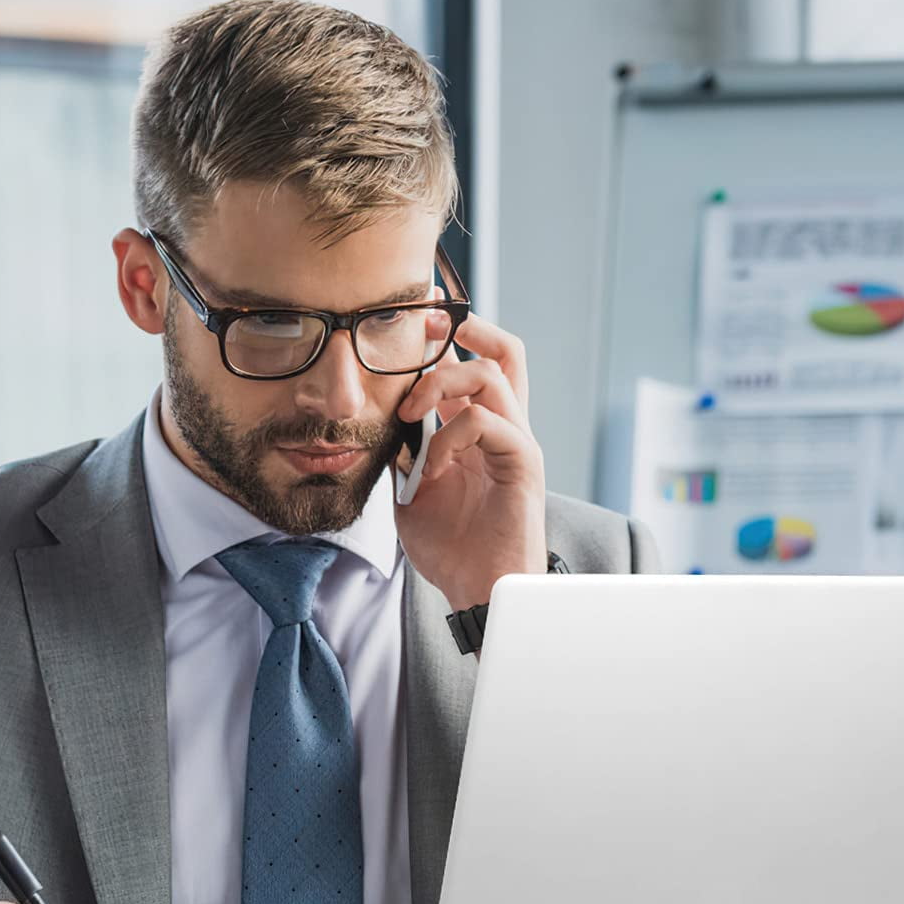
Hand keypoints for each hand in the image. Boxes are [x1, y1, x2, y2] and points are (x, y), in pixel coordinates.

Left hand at [393, 313, 547, 612]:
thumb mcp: (412, 488)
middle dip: (465, 327)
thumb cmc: (452, 546)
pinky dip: (451, 436)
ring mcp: (518, 443)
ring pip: (492, 374)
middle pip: (506, 350)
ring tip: (410, 414)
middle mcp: (506, 428)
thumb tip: (379, 416)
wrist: (476, 590)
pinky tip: (434, 466)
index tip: (416, 313)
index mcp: (481, 430)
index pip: (475, 362)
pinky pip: (488, 423)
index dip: (449, 332)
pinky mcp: (523, 465)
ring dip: (442, 383)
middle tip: (424, 326)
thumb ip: (404, 449)